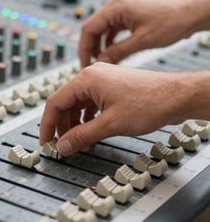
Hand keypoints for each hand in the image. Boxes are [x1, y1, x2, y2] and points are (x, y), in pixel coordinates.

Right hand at [40, 62, 191, 155]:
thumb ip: (82, 136)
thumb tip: (63, 145)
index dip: (47, 124)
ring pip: (78, 102)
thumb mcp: (110, 124)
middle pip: (65, 101)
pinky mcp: (112, 86)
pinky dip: (86, 116)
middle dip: (61, 124)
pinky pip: (90, 102)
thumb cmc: (149, 103)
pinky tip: (89, 129)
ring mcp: (103, 80)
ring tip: (75, 140)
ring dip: (74, 122)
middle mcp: (92, 75)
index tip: (46, 141)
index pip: (55, 101)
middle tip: (61, 144)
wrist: (176, 96)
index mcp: (87, 79)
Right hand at [79, 0, 209, 66]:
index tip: (85, 63)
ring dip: (100, 44)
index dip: (84, 48)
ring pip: (102, 28)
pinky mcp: (130, 13)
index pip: (88, 28)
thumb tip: (101, 61)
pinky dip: (110, 40)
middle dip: (90, 47)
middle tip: (90, 64)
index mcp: (116, 7)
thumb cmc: (172, 20)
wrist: (191, 12)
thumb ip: (118, 52)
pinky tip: (112, 52)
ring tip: (101, 61)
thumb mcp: (142, 41)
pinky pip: (113, 27)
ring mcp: (123, 7)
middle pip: (93, 27)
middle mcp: (117, 4)